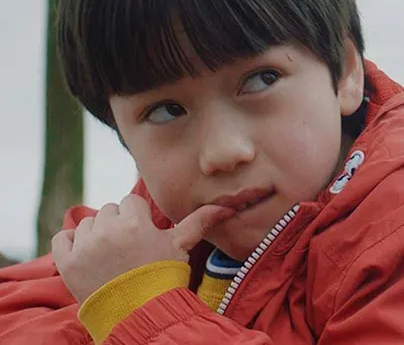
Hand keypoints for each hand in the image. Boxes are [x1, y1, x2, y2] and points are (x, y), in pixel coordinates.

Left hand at [51, 194, 234, 302]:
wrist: (140, 314)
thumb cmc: (163, 278)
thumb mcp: (182, 247)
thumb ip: (200, 222)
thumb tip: (228, 206)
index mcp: (135, 221)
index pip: (130, 203)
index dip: (138, 219)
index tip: (143, 235)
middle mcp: (107, 229)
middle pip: (109, 210)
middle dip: (117, 224)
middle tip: (128, 246)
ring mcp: (85, 246)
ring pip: (87, 224)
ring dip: (96, 234)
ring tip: (110, 254)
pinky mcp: (67, 263)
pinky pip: (61, 238)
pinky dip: (69, 242)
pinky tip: (85, 253)